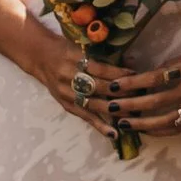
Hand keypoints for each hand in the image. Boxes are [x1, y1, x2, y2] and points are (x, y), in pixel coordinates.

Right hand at [16, 26, 131, 143]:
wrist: (40, 57)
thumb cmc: (66, 48)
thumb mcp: (83, 47)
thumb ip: (106, 56)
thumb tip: (132, 60)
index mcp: (75, 59)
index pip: (101, 69)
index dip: (119, 74)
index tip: (137, 77)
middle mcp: (69, 77)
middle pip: (99, 88)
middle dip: (121, 92)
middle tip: (141, 95)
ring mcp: (67, 93)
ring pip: (94, 104)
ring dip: (115, 110)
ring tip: (133, 115)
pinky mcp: (66, 105)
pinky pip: (85, 116)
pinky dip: (100, 125)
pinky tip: (114, 133)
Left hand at [106, 38, 180, 144]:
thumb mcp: (180, 58)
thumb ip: (159, 71)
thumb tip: (130, 80)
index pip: (153, 78)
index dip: (131, 83)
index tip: (113, 87)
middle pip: (156, 101)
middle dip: (130, 105)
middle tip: (111, 107)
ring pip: (164, 120)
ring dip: (140, 123)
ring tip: (123, 123)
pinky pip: (175, 129)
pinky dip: (157, 131)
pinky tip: (143, 130)